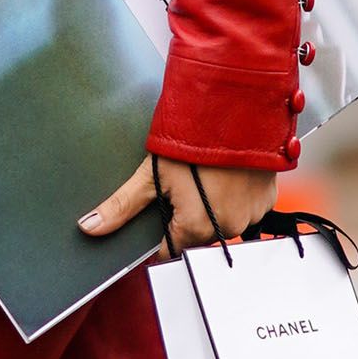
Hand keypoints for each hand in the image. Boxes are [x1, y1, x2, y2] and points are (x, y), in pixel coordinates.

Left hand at [78, 156, 276, 253]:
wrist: (236, 109)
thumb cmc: (193, 139)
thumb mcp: (151, 173)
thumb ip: (121, 206)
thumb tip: (89, 227)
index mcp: (195, 228)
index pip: (169, 249)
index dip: (160, 230)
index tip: (161, 207)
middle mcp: (227, 229)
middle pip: (196, 235)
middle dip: (186, 216)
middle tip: (183, 184)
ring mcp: (251, 215)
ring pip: (222, 222)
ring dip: (213, 207)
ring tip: (206, 176)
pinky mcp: (267, 201)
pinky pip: (247, 209)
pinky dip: (236, 197)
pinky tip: (228, 175)